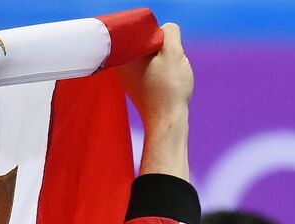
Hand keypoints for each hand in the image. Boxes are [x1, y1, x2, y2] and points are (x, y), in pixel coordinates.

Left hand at [118, 23, 191, 179]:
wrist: (167, 122)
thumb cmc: (169, 89)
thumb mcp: (174, 52)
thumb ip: (170, 32)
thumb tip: (165, 30)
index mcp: (123, 52)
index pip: (143, 29)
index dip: (160, 37)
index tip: (164, 52)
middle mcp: (119, 63)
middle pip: (147, 41)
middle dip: (162, 49)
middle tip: (167, 66)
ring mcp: (126, 75)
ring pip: (151, 55)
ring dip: (163, 60)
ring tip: (166, 76)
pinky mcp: (135, 85)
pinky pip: (151, 68)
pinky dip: (161, 72)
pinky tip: (165, 84)